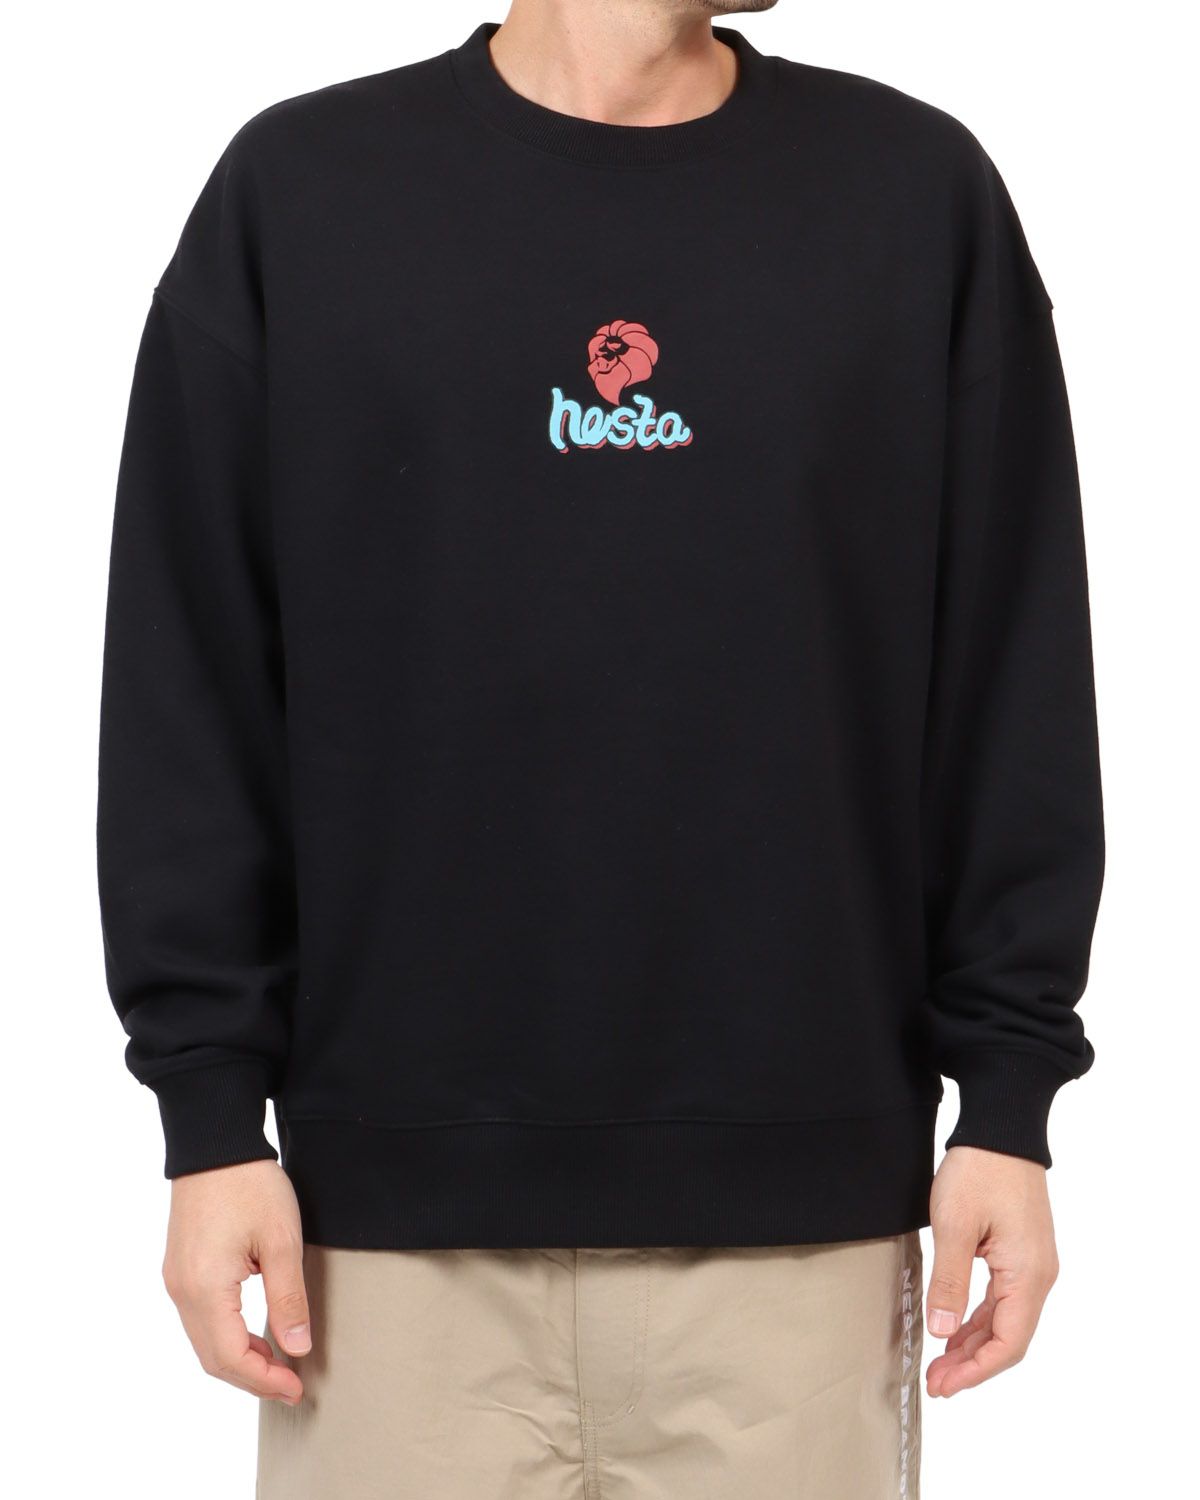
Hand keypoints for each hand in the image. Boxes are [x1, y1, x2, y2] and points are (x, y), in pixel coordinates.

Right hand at [162, 1159, 310, 1403]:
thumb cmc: (250, 1184)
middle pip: (212, 1358)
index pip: (230, 1358)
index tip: (297, 1388)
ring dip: (239, 1359)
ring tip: (279, 1363)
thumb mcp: (281, 1240)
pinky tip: (255, 1334)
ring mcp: (176, 1280)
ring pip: (204, 1341)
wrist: (215, 1144)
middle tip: (292, 1386)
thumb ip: (288, 1298)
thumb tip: (297, 1348)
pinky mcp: (180, 1268)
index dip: (264, 1381)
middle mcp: (182, 1291)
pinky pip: (200, 1319)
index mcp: (204, 1288)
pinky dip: (227, 1337)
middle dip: (252, 1378)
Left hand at [925, 1145, 1058, 1397]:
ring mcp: (1032, 1265)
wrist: (1001, 1128)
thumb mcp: (954, 1224)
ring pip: (1004, 1320)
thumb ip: (950, 1281)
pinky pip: (1002, 1299)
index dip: (975, 1371)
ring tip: (940, 1362)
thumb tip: (943, 1331)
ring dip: (973, 1344)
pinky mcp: (1020, 1253)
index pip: (1008, 1343)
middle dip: (971, 1364)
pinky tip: (955, 1328)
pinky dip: (978, 1318)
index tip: (943, 1384)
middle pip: (1008, 1338)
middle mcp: (1038, 1276)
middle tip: (935, 1382)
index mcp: (1028, 1275)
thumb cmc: (980, 1169)